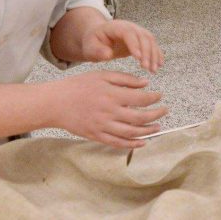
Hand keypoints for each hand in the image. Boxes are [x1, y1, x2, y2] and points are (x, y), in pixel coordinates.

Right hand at [50, 71, 166, 147]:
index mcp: (112, 95)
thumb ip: (125, 79)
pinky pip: (118, 143)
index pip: (140, 98)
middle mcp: (109, 112)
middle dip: (156, 115)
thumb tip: (145, 84)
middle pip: (139, 117)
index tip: (159, 96)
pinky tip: (142, 142)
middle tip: (164, 111)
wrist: (55, 103)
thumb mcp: (102, 75)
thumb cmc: (79, 86)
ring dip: (148, 131)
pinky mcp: (96, 136)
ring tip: (157, 127)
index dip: (153, 98)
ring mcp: (103, 126)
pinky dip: (132, 144)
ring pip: (131, 132)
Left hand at [80, 20, 163, 72]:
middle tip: (146, 68)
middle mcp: (130, 27)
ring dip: (154, 55)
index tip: (138, 58)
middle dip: (147, 52)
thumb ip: (97, 51)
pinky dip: (157, 54)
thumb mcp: (90, 47)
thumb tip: (108, 54)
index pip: (128, 33)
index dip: (134, 44)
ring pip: (150, 40)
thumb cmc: (93, 42)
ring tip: (153, 70)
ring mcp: (137, 32)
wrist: (98, 36)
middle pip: (143, 36)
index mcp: (116, 27)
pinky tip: (160, 64)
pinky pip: (152, 44)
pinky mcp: (142, 39)